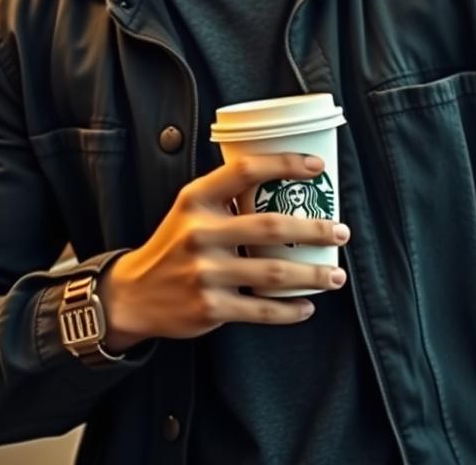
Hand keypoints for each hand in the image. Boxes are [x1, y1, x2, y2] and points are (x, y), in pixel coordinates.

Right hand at [97, 154, 349, 351]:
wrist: (134, 294)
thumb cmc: (175, 244)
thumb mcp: (190, 209)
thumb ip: (226, 196)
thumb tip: (285, 181)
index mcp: (196, 199)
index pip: (244, 171)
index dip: (284, 164)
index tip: (316, 167)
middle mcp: (199, 233)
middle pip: (270, 226)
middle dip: (314, 229)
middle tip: (341, 231)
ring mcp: (204, 273)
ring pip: (273, 272)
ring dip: (313, 274)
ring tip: (336, 275)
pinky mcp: (210, 308)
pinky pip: (261, 309)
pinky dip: (290, 310)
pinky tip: (307, 306)